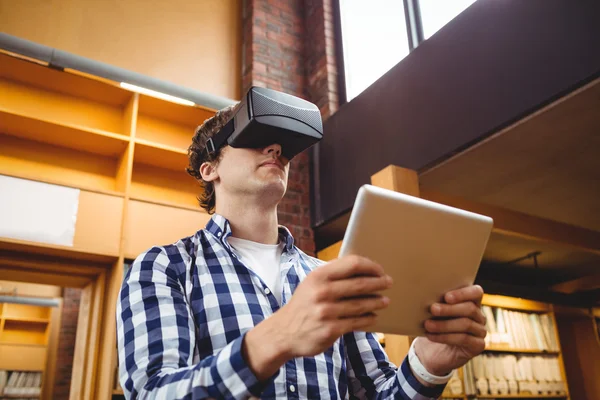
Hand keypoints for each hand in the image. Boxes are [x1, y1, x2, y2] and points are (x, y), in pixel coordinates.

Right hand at [243, 255, 392, 379]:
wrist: (284, 332)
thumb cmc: (303, 304)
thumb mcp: (312, 283)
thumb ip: (333, 274)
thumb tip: (362, 267)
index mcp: (319, 276)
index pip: (353, 264)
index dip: (371, 266)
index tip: (379, 270)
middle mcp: (322, 292)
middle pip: (360, 284)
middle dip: (379, 283)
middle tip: (388, 283)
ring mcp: (327, 312)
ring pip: (362, 304)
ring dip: (377, 302)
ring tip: (385, 301)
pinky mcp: (331, 329)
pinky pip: (357, 322)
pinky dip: (369, 319)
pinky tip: (373, 317)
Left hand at [415, 285, 485, 375]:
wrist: (430, 352)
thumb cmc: (432, 325)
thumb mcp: (432, 313)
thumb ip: (436, 303)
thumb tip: (426, 294)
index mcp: (470, 302)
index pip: (476, 292)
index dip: (463, 293)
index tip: (446, 297)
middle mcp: (478, 316)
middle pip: (470, 308)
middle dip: (449, 309)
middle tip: (432, 309)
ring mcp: (480, 331)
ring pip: (466, 324)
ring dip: (444, 324)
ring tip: (427, 325)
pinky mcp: (478, 346)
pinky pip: (464, 339)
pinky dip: (445, 337)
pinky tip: (431, 336)